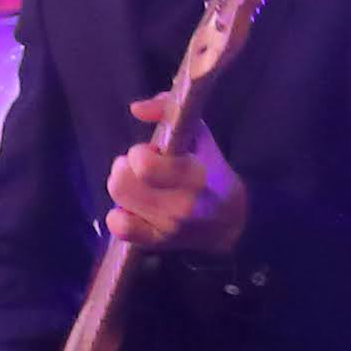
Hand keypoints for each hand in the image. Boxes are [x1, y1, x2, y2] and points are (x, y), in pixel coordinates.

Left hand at [105, 87, 249, 251]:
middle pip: (122, 182)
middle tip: (140, 166)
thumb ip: (169, 112)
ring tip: (137, 183)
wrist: (232, 221)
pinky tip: (132, 207)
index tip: (152, 152)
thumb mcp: (199, 137)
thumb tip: (136, 108)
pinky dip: (119, 215)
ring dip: (122, 186)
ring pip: (118, 200)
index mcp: (194, 176)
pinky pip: (120, 228)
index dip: (140, 154)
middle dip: (126, 167)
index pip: (144, 166)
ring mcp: (167, 226)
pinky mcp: (156, 242)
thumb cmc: (212, 172)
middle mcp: (180, 204)